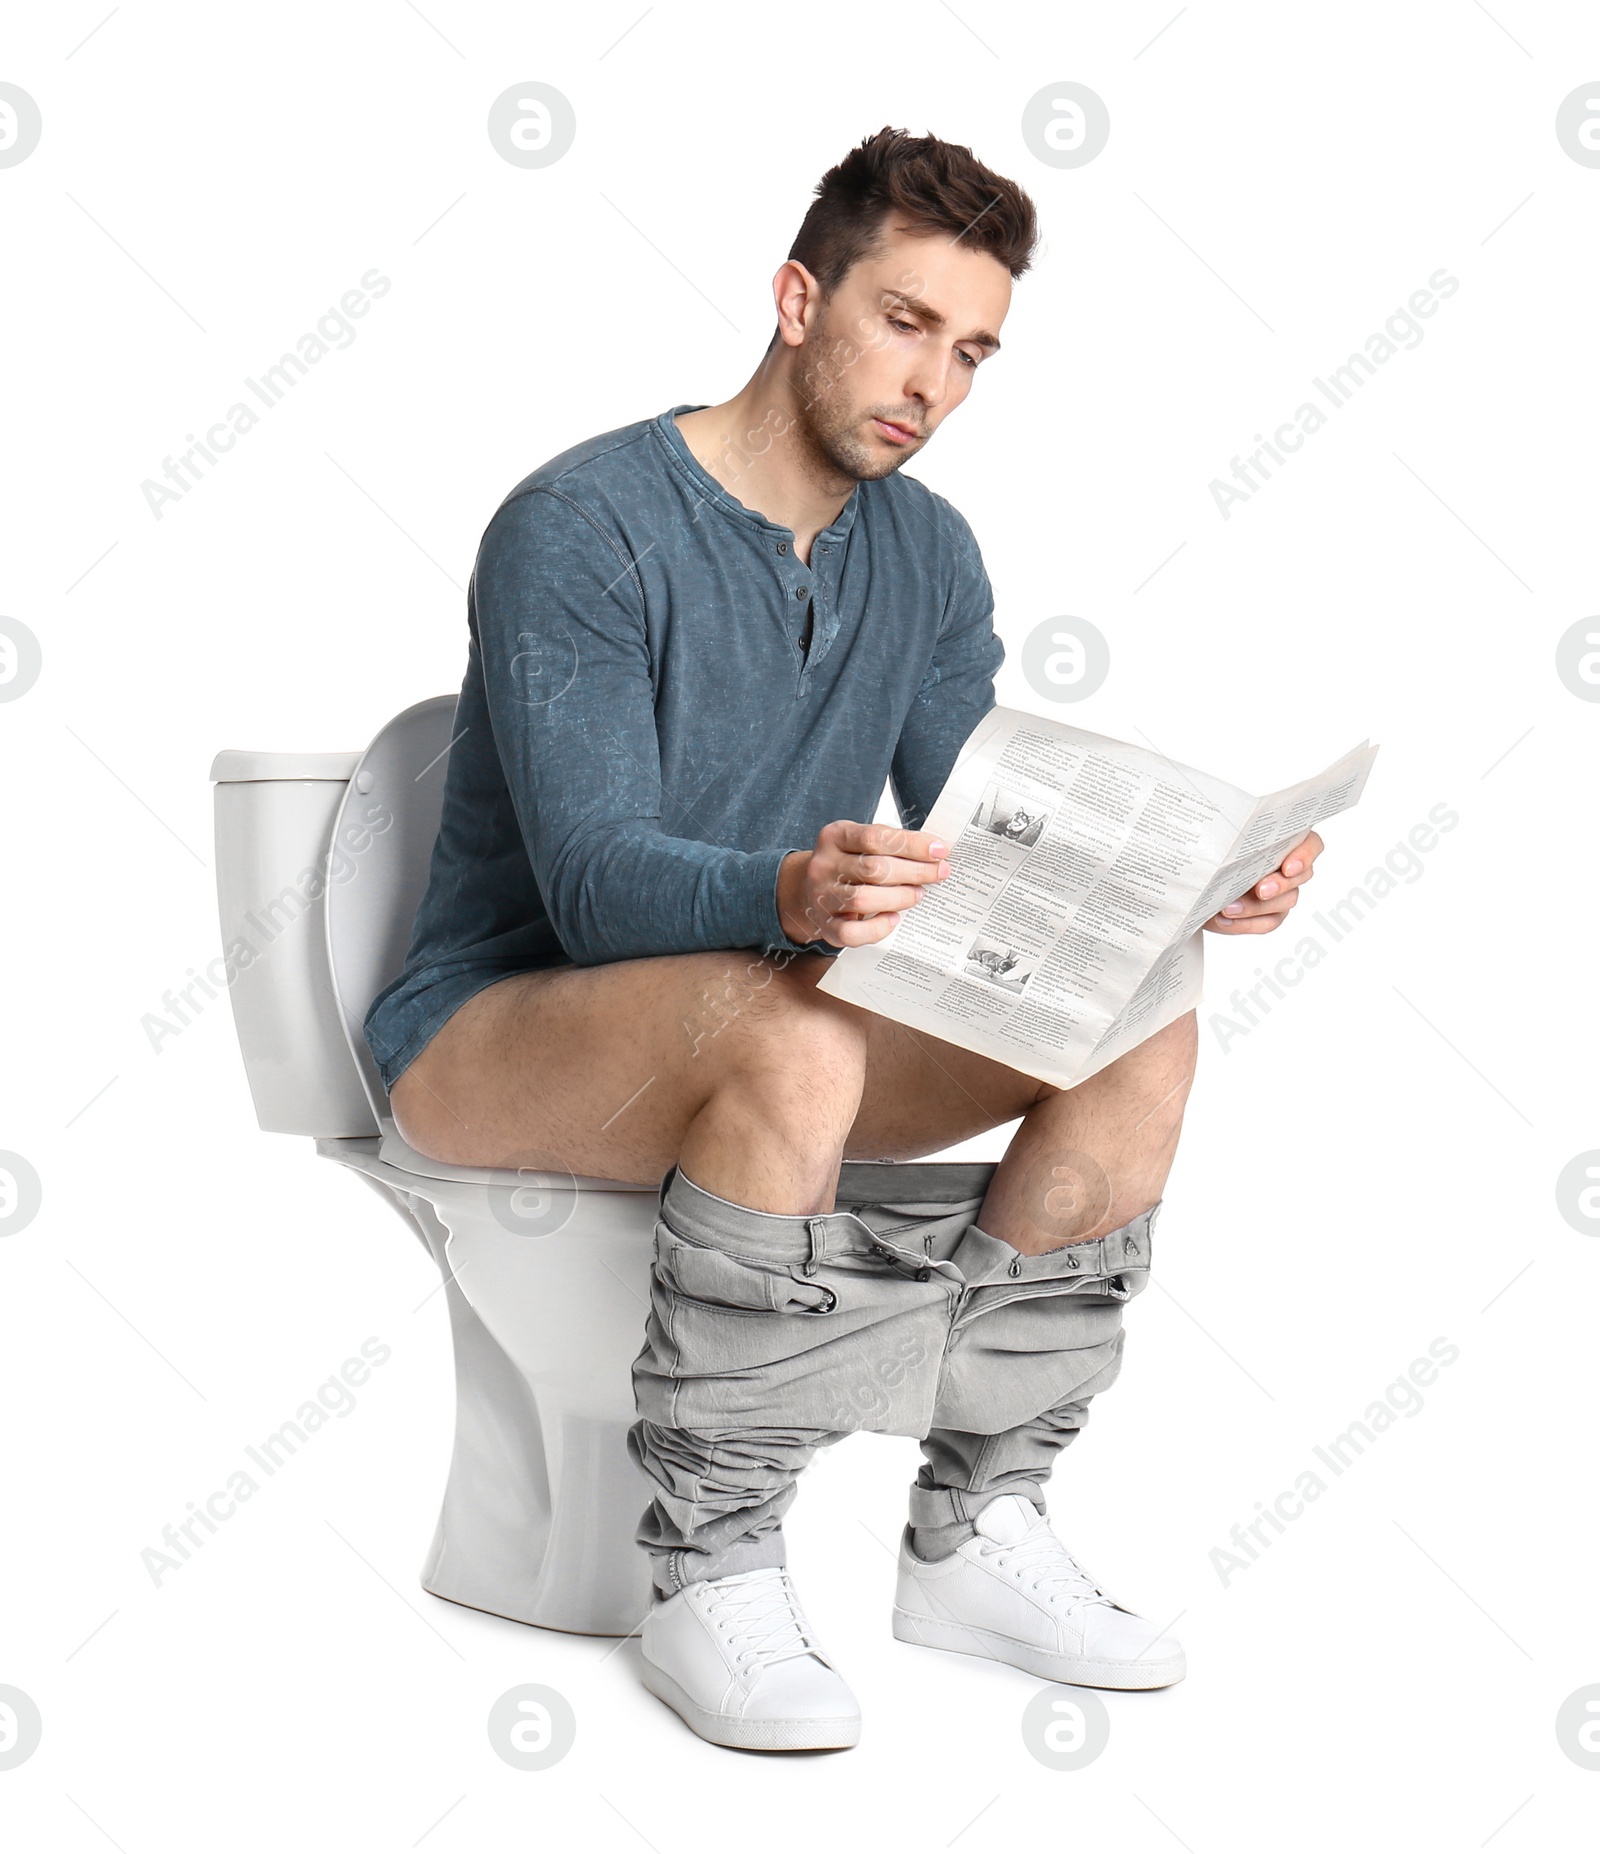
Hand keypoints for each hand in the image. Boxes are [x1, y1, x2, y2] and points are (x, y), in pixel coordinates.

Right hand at [777, 821, 949, 947]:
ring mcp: (821, 897)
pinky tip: (893, 919)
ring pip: (863, 899)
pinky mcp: (825, 925)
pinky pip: (851, 933)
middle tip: (939, 873)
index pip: (876, 837)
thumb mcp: (862, 842)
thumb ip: (892, 843)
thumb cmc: (848, 862)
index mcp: (835, 836)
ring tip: (919, 894)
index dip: (912, 844)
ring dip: (899, 898)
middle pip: (873, 869)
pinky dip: (877, 928)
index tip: (940, 850)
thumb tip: (935, 852)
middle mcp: (824, 865)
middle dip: (914, 871)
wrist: (809, 888)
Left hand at [1204, 830, 1323, 934]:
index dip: (1305, 856)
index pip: (1310, 844)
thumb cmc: (1214, 855)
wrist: (1198, 883)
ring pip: (1285, 901)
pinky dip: (1246, 923)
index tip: (1288, 868)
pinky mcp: (1271, 915)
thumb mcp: (1218, 841)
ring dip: (1256, 907)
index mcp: (1283, 841)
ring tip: (1228, 908)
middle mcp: (1289, 867)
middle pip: (1301, 876)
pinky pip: (1267, 923)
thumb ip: (1229, 840)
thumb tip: (1222, 842)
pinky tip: (1225, 920)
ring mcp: (1283, 893)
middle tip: (1260, 890)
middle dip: (1280, 884)